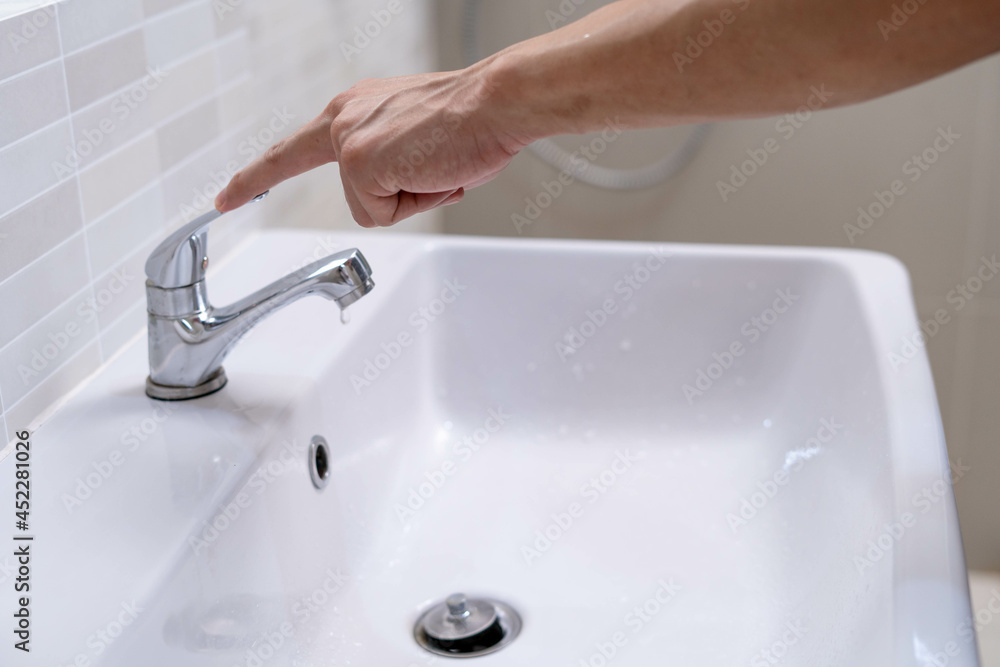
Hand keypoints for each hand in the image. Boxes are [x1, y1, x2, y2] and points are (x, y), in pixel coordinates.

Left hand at [215, 66, 528, 226]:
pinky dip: (415, 203)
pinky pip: (383, 215)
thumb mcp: (418, 138)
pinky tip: (433, 170)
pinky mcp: (359, 163)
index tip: (226, 197)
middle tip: (424, 160)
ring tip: (438, 164)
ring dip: (412, 199)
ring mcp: (348, 141)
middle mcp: (343, 119)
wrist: (494, 104)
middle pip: (356, 193)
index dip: (258, 176)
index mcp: (355, 109)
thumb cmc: (471, 120)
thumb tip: (402, 185)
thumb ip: (391, 161)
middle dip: (399, 194)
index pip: (293, 149)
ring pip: (373, 207)